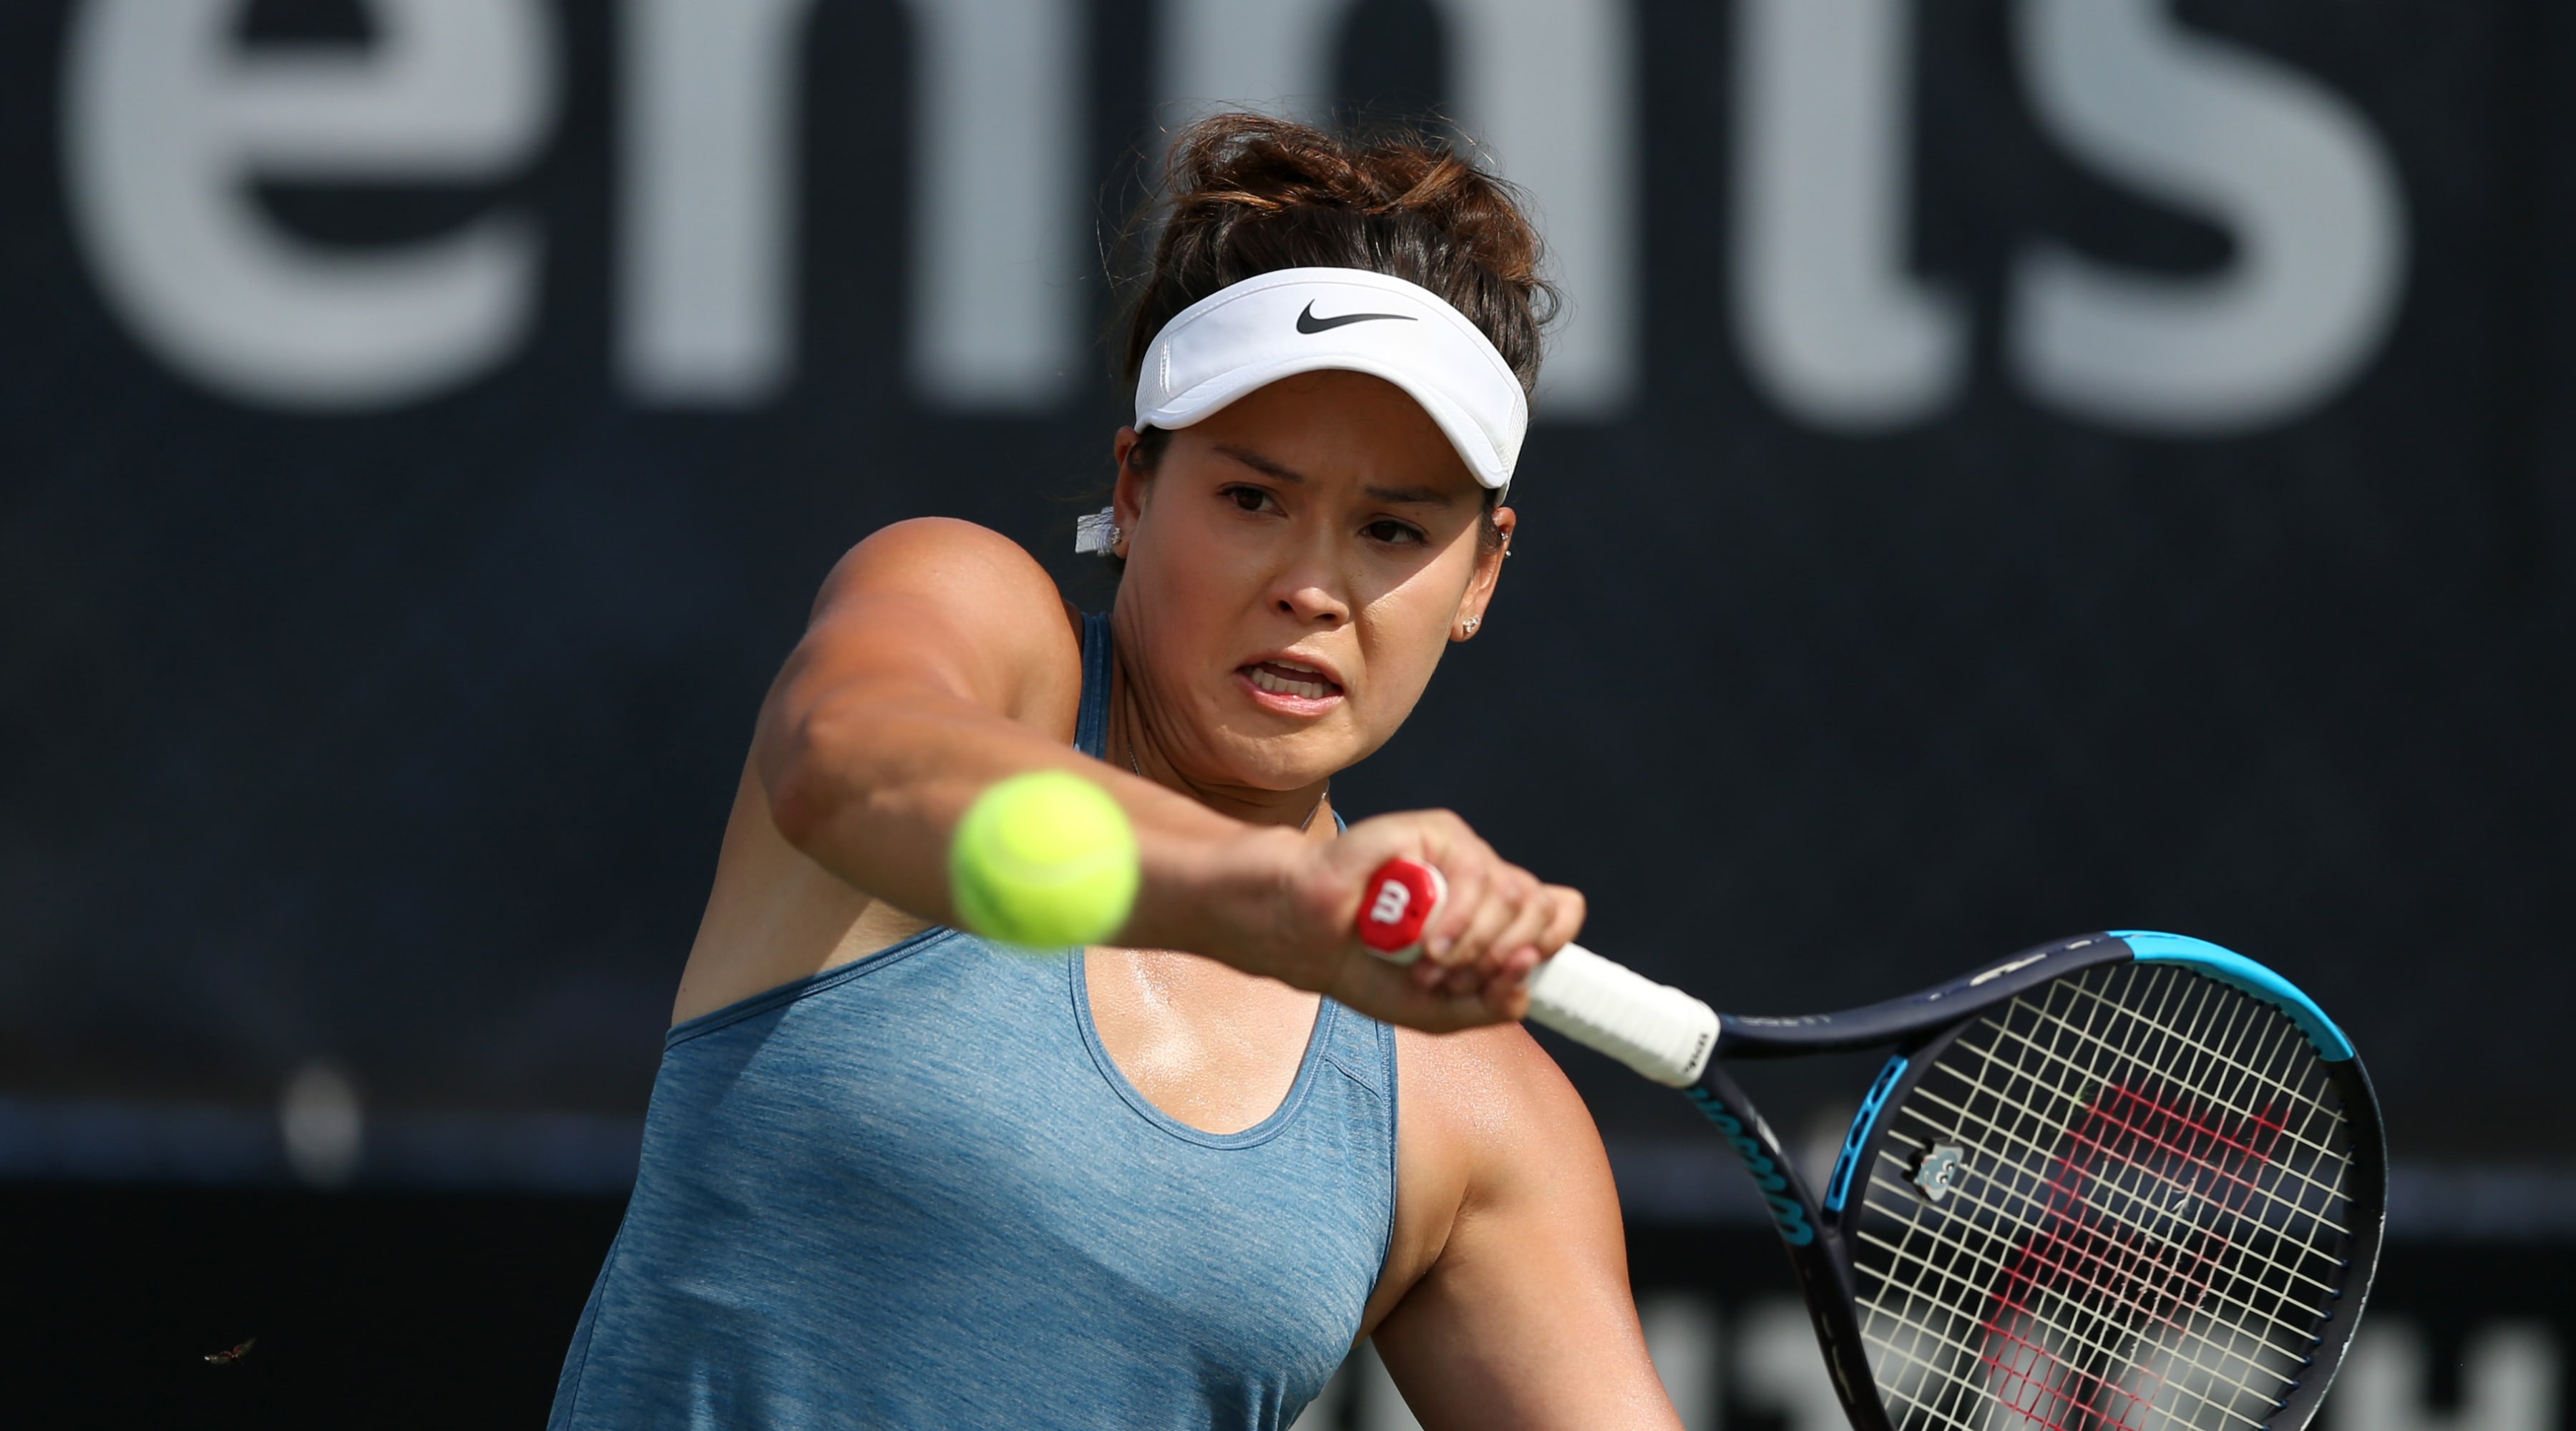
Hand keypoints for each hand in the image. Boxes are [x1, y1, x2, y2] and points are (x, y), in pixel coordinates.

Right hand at [1185, 810, 1585, 1031]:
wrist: (1303, 937)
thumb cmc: (1367, 969)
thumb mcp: (1438, 1012)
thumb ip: (1490, 1006)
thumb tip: (1528, 975)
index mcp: (1492, 914)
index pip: (1560, 913)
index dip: (1550, 943)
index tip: (1510, 972)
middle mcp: (1484, 879)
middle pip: (1540, 908)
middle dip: (1500, 957)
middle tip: (1450, 977)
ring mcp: (1461, 854)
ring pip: (1514, 893)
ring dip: (1474, 946)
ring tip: (1428, 963)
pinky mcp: (1435, 833)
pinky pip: (1478, 872)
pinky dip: (1459, 919)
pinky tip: (1428, 943)